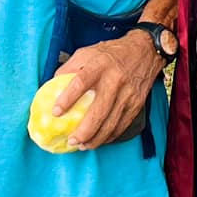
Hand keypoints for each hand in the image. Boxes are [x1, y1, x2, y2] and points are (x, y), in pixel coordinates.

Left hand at [52, 32, 162, 149]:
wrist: (145, 51)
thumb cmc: (111, 53)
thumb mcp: (87, 52)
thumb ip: (69, 68)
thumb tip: (51, 86)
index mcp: (99, 65)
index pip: (81, 82)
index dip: (67, 99)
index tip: (56, 112)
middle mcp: (114, 80)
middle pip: (99, 110)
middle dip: (84, 130)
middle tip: (71, 140)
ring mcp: (127, 94)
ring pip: (111, 122)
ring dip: (96, 138)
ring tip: (83, 146)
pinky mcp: (136, 103)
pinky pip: (122, 124)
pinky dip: (109, 136)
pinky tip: (99, 140)